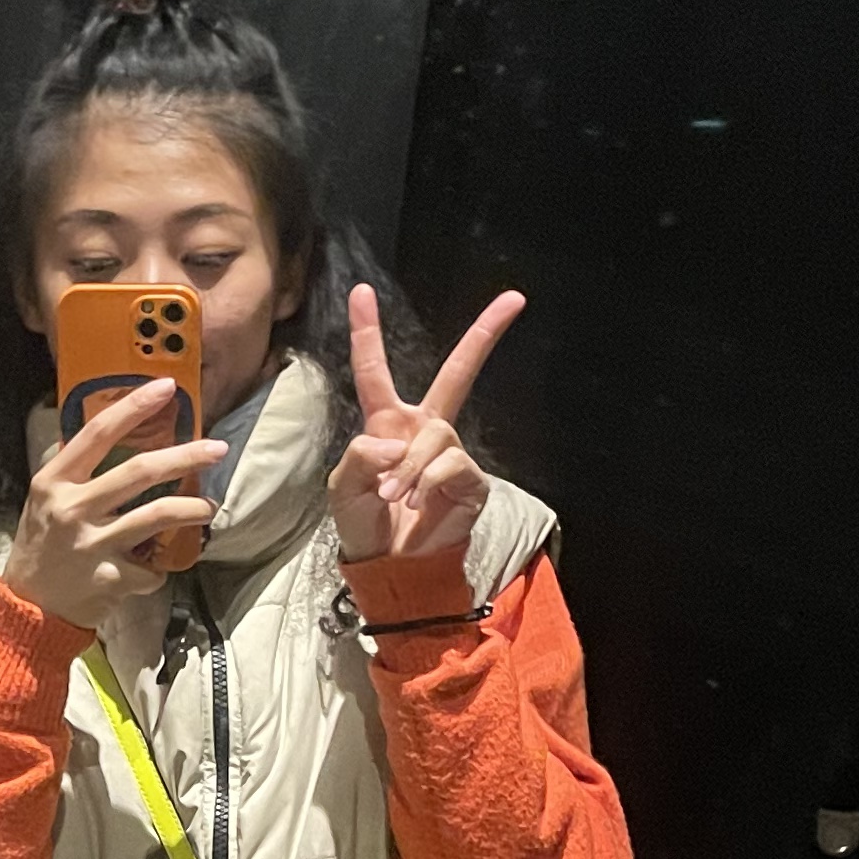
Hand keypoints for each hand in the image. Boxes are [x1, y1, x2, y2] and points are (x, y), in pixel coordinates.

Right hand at [0, 382, 225, 627]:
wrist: (28, 611)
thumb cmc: (41, 548)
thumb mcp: (45, 501)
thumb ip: (76, 472)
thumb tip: (117, 435)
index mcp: (54, 482)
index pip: (97, 433)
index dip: (134, 407)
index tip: (166, 387)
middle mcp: (73, 508)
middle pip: (140, 472)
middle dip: (186, 457)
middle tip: (217, 449)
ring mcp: (93, 545)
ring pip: (158, 516)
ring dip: (193, 509)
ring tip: (209, 508)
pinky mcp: (111, 578)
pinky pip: (152, 567)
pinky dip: (157, 567)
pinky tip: (152, 568)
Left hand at [326, 281, 524, 564]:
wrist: (391, 567)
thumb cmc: (365, 526)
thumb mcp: (344, 488)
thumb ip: (360, 456)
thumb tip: (397, 442)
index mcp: (387, 424)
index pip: (375, 371)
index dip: (368, 332)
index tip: (361, 291)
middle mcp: (423, 430)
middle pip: (457, 373)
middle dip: (485, 335)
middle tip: (515, 298)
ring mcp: (450, 453)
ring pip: (436, 434)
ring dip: (411, 466)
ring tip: (397, 497)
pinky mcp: (470, 479)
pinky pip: (451, 463)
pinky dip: (428, 481)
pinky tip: (418, 504)